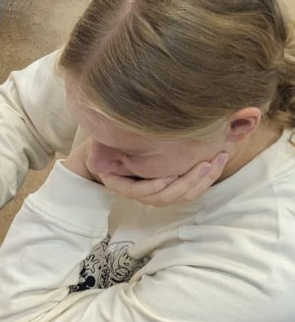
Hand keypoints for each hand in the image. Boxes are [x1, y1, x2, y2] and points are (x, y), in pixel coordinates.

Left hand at [64, 138, 228, 205]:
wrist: (96, 128)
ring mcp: (132, 189)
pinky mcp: (116, 184)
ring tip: (199, 166)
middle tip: (214, 160)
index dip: (209, 177)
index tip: (223, 155)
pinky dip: (154, 186)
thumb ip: (189, 134)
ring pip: (163, 198)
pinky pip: (139, 192)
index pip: (191, 189)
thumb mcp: (164, 132)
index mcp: (162, 181)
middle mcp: (149, 190)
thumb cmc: (133, 129)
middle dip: (201, 179)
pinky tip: (167, 176)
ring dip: (183, 184)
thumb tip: (226, 123)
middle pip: (181, 196)